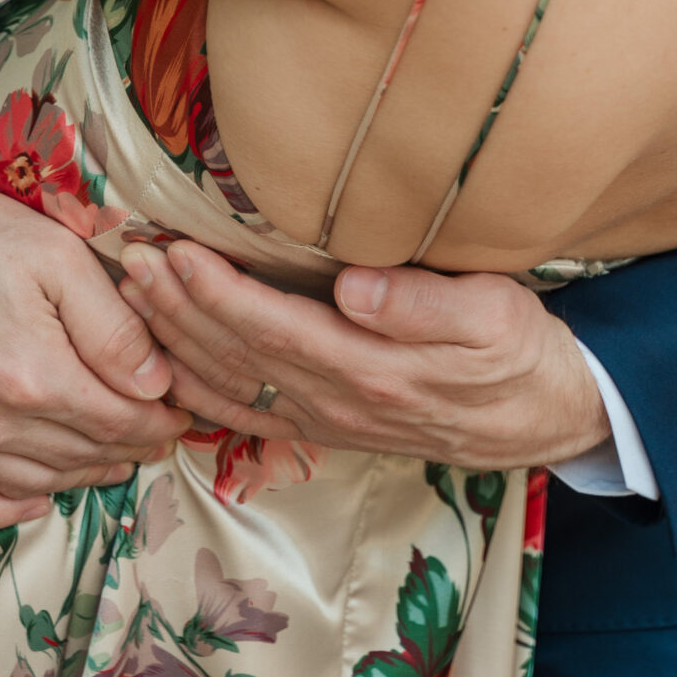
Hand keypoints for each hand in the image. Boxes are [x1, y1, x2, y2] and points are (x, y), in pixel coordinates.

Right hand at [0, 124, 190, 529]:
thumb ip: (112, 327)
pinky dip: (0, 510)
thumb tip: (156, 385)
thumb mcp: (57, 255)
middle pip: (78, 453)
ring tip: (113, 462)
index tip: (182, 415)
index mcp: (31, 375)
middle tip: (157, 439)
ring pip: (29, 481)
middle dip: (129, 447)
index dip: (158, 422)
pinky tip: (32, 500)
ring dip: (79, 477)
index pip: (118, 420)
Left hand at [119, 243, 609, 472]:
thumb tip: (353, 288)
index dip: (217, 293)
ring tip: (134, 295)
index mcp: (371, 370)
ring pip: (233, 385)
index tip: (175, 251)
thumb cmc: (519, 353)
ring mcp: (329, 419)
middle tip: (131, 258)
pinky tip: (169, 366)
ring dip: (176, 342)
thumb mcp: (494, 317)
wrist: (545, 415)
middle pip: (237, 356)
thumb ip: (423, 305)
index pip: (273, 328)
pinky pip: (249, 412)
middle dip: (177, 308)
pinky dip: (200, 388)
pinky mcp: (330, 424)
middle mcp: (338, 401)